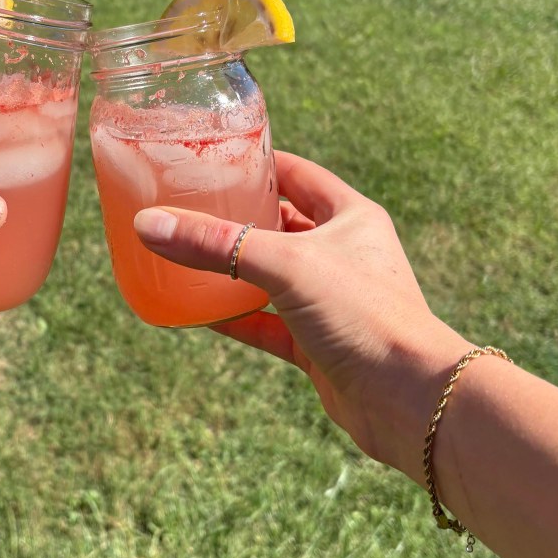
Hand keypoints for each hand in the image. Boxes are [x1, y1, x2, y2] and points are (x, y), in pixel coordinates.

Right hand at [133, 151, 468, 477]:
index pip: (297, 174)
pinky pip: (268, 324)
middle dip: (237, 217)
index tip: (212, 158)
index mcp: (350, 218)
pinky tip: (199, 314)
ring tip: (183, 255)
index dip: (258, 162)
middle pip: (281, 224)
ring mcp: (330, 302)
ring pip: (271, 277)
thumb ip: (218, 244)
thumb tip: (147, 224)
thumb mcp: (287, 266)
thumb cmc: (364, 314)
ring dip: (233, 270)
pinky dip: (236, 318)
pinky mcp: (319, 346)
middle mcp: (343, 254)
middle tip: (186, 207)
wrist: (409, 399)